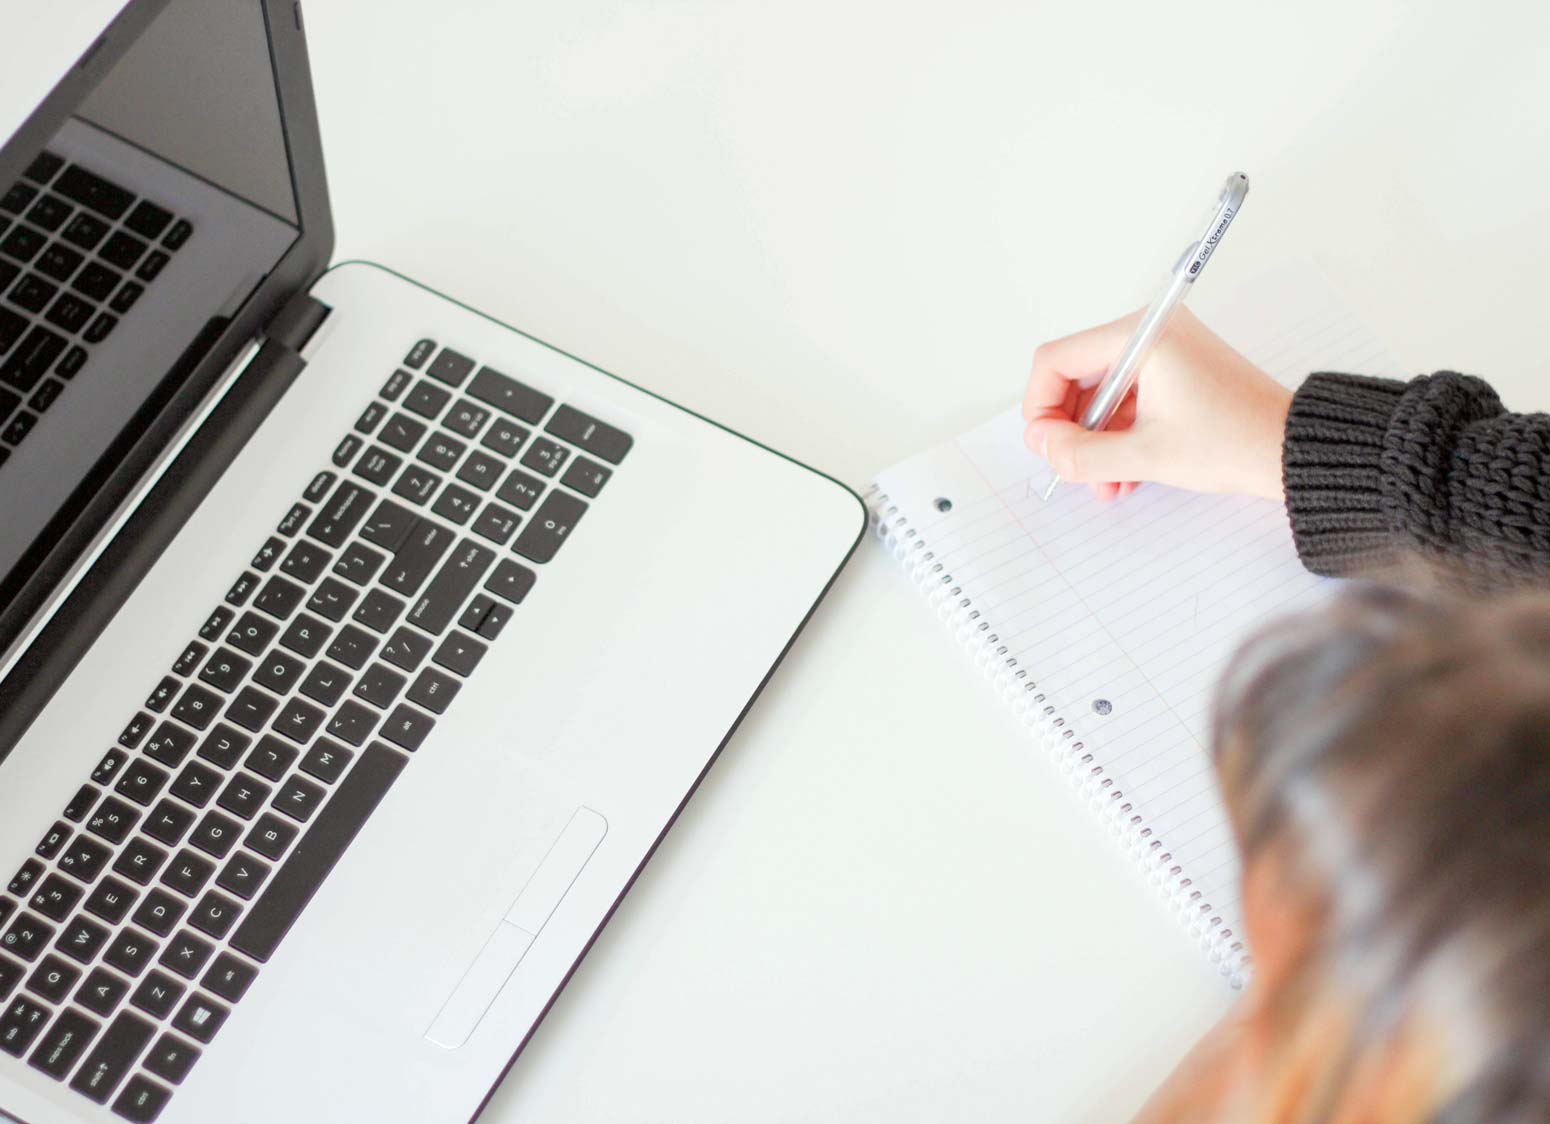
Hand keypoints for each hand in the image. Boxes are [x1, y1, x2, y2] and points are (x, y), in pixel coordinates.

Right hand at [1022, 307, 1291, 501]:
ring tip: (1104, 482)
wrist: (1293, 450)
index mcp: (1141, 336)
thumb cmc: (1236, 441)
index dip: (1040, 406)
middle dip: (1070, 429)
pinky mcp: (1175, 373)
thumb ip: (1081, 453)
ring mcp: (1164, 352)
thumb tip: (1042, 444)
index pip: (1056, 359)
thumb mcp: (1145, 455)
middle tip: (1072, 467)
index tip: (1046, 445)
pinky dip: (1118, 435)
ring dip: (1094, 441)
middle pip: (1076, 377)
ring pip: (1100, 395)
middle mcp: (1150, 334)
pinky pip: (1127, 401)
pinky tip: (1123, 474)